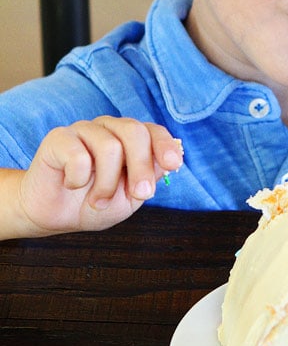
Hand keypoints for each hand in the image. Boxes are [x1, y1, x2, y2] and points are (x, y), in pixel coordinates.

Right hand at [15, 116, 183, 236]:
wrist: (56, 217)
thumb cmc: (94, 204)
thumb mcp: (129, 198)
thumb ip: (147, 178)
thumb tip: (166, 161)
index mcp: (129, 139)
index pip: (153, 131)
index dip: (165, 145)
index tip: (173, 164)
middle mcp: (109, 129)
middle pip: (134, 132)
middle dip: (141, 166)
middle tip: (140, 193)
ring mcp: (84, 130)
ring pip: (109, 147)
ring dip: (106, 184)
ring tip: (97, 200)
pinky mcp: (59, 138)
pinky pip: (78, 156)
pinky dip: (79, 179)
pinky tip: (72, 184)